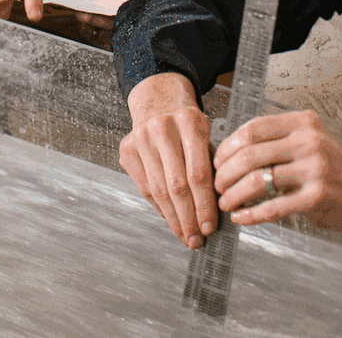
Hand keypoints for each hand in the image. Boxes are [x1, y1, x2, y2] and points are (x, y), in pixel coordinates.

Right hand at [120, 73, 218, 247]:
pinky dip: (158, 207)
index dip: (205, 204)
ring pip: (158, 190)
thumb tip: (214, 213)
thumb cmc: (188, 124)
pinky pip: (144, 187)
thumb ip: (210, 165)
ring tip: (184, 235)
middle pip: (177, 185)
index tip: (210, 227)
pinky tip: (170, 218)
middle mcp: (163, 128)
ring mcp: (141, 138)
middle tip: (196, 239)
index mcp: (190, 122)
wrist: (159, 100)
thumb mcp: (206, 133)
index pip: (199, 173)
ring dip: (173, 218)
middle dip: (188, 217)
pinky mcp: (127, 149)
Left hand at [213, 110, 341, 231]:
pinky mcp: (317, 196)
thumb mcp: (307, 141)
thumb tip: (230, 154)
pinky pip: (274, 206)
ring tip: (226, 203)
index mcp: (302, 123)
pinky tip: (242, 218)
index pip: (253, 128)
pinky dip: (252, 214)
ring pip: (258, 180)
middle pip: (250, 154)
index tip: (218, 160)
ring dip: (234, 195)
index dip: (229, 146)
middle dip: (226, 173)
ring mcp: (314, 168)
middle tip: (217, 186)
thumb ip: (276, 142)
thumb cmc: (331, 166)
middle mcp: (308, 141)